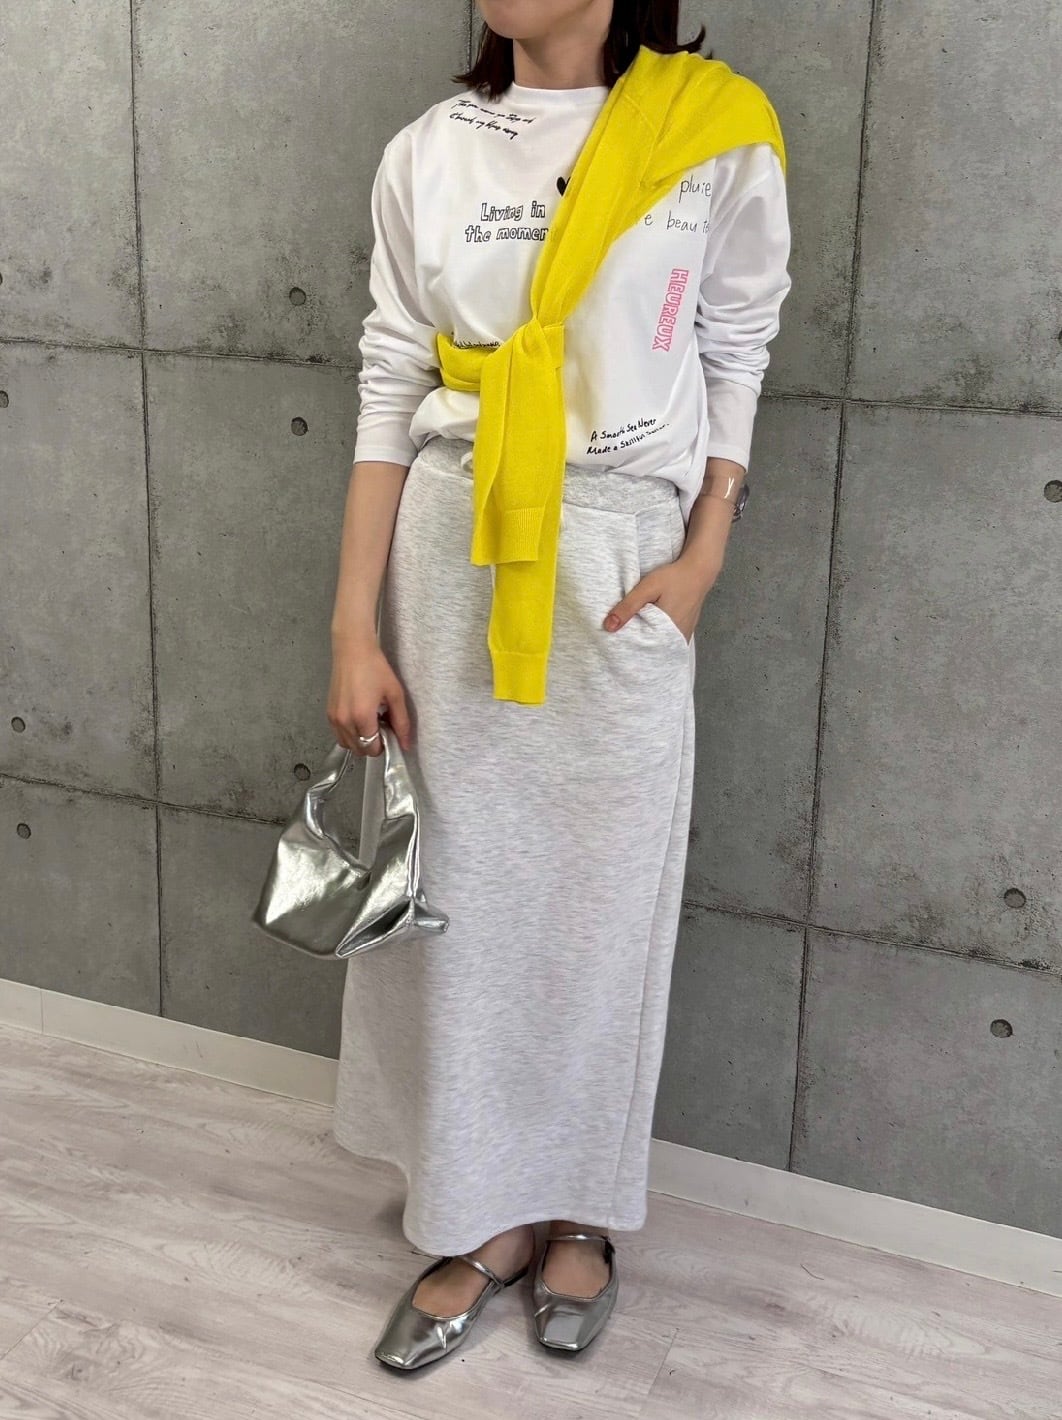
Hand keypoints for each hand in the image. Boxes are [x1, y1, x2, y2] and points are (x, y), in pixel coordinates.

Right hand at [327, 630, 412, 755]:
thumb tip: (405, 745)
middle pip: (360, 750)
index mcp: (362, 717)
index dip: (384, 745)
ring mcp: (334, 718)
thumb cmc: (376, 669)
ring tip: (370, 722)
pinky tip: (359, 717)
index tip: (390, 731)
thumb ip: (401, 722)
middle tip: (381, 725)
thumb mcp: (395, 694)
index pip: (372, 748)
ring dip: (360, 741)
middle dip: (373, 744)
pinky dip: (350, 734)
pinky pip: (339, 735)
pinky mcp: (329, 713)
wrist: (353, 650)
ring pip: (348, 745)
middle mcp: (344, 721)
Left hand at [602, 554, 721, 643]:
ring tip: (635, 636)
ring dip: (650, 642)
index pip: (643, 648)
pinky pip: (670, 640)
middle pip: (653, 648)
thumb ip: (628, 607)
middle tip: (624, 640)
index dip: (629, 646)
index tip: (618, 642)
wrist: (699, 570)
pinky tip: (651, 630)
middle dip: (639, 646)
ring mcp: (684, 635)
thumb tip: (608, 627)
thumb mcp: (647, 588)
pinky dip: (660, 638)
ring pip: (662, 645)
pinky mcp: (687, 630)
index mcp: (667, 631)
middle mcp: (678, 637)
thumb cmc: (673, 578)